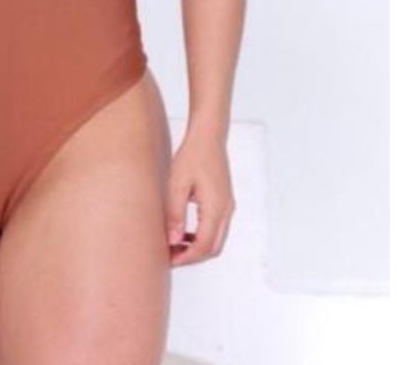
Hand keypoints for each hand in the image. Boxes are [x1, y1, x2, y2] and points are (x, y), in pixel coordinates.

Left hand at [165, 130, 234, 267]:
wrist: (208, 137)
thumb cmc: (193, 155)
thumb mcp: (177, 183)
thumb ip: (175, 213)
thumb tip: (173, 240)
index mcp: (216, 208)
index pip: (204, 246)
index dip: (186, 257)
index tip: (169, 260)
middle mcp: (226, 210)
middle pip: (213, 248)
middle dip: (192, 257)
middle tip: (170, 256)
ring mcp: (227, 206)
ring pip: (216, 240)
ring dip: (197, 247)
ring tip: (174, 245)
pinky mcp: (224, 201)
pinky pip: (216, 228)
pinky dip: (201, 236)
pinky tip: (184, 232)